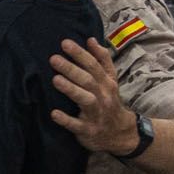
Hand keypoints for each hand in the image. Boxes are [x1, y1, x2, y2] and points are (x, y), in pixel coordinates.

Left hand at [49, 38, 134, 153]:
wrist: (120, 133)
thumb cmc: (109, 101)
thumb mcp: (110, 80)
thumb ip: (102, 60)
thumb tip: (91, 39)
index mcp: (106, 83)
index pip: (94, 65)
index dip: (80, 54)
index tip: (65, 43)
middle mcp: (102, 96)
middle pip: (88, 80)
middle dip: (71, 69)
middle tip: (53, 58)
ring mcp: (96, 114)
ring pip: (85, 99)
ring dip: (70, 89)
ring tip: (55, 79)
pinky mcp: (88, 130)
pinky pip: (77, 125)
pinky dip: (66, 120)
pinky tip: (54, 113)